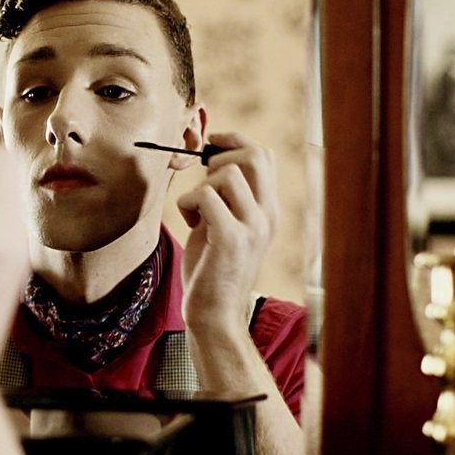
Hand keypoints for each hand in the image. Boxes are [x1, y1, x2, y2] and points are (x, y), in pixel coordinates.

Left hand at [175, 132, 277, 334]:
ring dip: (201, 186)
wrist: (214, 314)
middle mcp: (266, 215)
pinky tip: (191, 224)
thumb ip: (228, 198)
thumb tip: (212, 161)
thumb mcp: (226, 226)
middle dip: (220, 156)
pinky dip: (188, 204)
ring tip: (197, 212)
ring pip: (227, 173)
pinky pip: (205, 196)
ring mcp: (251, 226)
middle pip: (253, 155)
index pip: (263, 155)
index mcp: (267, 210)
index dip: (235, 141)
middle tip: (202, 179)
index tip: (212, 144)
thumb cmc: (212, 269)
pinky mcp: (230, 239)